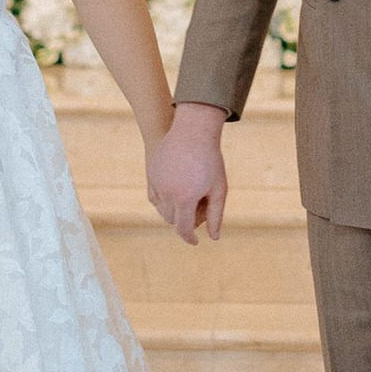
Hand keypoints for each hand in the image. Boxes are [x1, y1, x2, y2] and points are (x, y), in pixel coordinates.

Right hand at [147, 105, 228, 244]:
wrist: (193, 130)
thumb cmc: (211, 160)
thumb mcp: (218, 189)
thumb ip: (216, 215)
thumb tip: (213, 237)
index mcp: (185, 198)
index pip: (184, 228)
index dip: (189, 237)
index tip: (195, 241)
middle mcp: (167, 193)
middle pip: (172, 219)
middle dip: (184, 220)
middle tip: (199, 210)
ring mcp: (156, 182)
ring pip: (162, 208)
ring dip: (173, 210)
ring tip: (189, 198)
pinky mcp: (151, 172)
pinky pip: (155, 194)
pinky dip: (165, 198)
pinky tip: (178, 189)